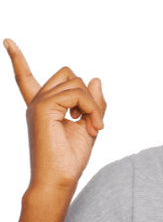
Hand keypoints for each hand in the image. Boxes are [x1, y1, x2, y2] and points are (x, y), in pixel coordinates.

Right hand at [3, 37, 107, 192]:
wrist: (60, 179)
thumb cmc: (72, 157)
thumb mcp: (89, 123)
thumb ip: (92, 102)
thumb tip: (95, 78)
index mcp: (44, 106)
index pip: (27, 77)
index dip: (18, 59)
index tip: (7, 41)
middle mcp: (38, 101)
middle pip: (69, 74)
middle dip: (87, 94)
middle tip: (93, 121)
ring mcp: (39, 103)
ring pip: (76, 82)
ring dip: (92, 104)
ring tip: (94, 127)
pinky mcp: (43, 107)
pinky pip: (77, 93)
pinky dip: (92, 108)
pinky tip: (94, 127)